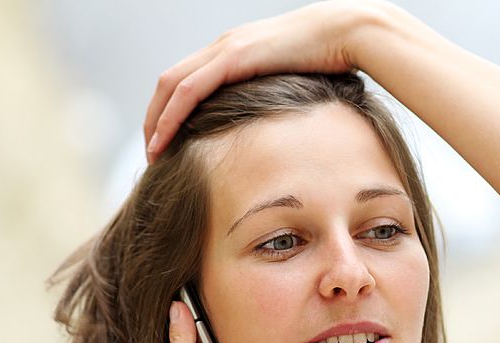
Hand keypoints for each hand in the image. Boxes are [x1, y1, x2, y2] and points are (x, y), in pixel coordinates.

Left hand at [144, 0, 375, 162]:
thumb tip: (276, 129)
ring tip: (153, 154)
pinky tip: (162, 139)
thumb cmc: (331, 60)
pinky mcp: (233, 58)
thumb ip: (275, 99)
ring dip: (156, 122)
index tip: (168, 143)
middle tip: (152, 154)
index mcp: (233, 52)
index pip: (186, 82)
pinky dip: (170, 116)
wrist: (347, 32)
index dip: (169, 112)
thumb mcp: (294, 84)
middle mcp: (222, 47)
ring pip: (171, 86)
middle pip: (169, 83)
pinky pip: (189, 90)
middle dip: (154, 119)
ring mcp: (225, 49)